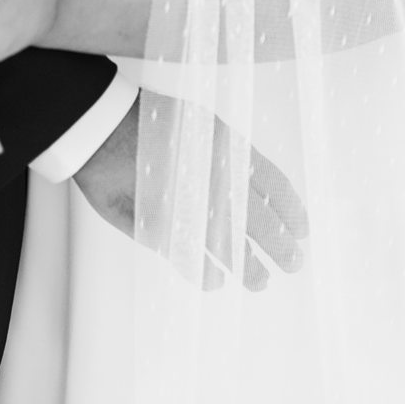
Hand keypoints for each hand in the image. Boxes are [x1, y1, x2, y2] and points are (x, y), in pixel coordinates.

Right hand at [73, 91, 309, 291]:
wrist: (100, 122)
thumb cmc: (146, 121)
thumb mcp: (198, 128)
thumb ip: (226, 155)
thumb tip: (255, 186)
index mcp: (227, 147)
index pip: (273, 182)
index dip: (291, 209)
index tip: (304, 230)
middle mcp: (213, 175)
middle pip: (258, 218)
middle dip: (279, 245)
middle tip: (293, 263)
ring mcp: (187, 198)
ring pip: (230, 241)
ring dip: (247, 264)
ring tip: (261, 282)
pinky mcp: (158, 218)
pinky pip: (188, 251)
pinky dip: (203, 268)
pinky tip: (214, 281)